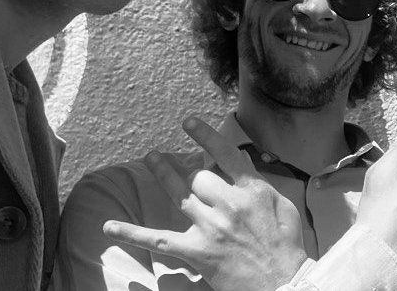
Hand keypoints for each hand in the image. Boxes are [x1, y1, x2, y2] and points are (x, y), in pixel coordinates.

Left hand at [103, 117, 305, 289]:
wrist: (284, 284)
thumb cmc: (287, 247)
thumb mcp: (283, 207)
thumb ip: (260, 185)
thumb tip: (243, 166)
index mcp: (253, 191)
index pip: (225, 155)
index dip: (205, 135)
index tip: (188, 122)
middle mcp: (229, 205)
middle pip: (200, 177)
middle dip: (196, 174)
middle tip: (193, 172)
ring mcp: (210, 228)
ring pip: (180, 194)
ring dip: (164, 173)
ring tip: (152, 158)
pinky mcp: (196, 251)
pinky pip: (158, 239)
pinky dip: (131, 233)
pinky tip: (109, 227)